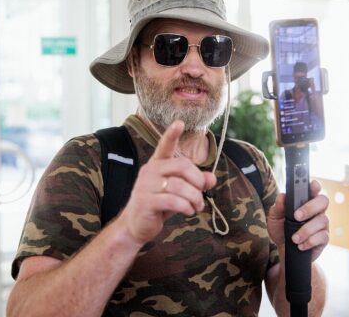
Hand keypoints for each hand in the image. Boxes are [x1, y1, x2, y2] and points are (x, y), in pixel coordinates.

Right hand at [117, 120, 215, 245]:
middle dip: (198, 181)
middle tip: (202, 195)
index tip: (180, 123)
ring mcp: (145, 185)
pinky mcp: (145, 201)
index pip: (165, 146)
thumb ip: (195, 183)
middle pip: (182, 166)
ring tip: (197, 207)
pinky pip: (173, 200)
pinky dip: (186, 206)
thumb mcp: (180, 192)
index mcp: (157, 164)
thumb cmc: (159, 205)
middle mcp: (150, 171)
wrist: (136, 225)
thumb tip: (212, 178)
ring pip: (180, 185)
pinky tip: (189, 211)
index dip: (172, 134)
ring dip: (194, 198)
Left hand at [267, 180, 329, 261]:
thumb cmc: (281, 229)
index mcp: (306, 201)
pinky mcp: (324, 238)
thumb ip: (278, 207)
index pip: (314, 189)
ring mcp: (322, 224)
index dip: (315, 185)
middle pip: (323, 201)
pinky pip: (322, 237)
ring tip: (294, 238)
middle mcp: (317, 210)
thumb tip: (282, 196)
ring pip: (322, 220)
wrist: (283, 249)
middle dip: (310, 207)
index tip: (312, 185)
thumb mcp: (275, 218)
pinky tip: (300, 245)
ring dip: (306, 230)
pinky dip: (310, 241)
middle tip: (296, 216)